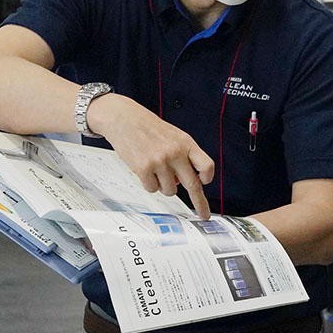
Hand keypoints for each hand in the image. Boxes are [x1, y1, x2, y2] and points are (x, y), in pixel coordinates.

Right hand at [87, 93, 214, 218]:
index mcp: (186, 143)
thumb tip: (185, 180)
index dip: (207, 178)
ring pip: (170, 190)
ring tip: (156, 170)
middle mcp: (176, 152)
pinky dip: (150, 184)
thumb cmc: (150, 128)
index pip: (206, 166)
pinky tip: (145, 170)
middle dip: (199, 202)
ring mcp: (160, 161)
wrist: (125, 119)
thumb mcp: (175, 136)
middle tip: (203, 213)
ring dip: (165, 186)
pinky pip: (153, 189)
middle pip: (193, 185)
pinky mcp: (143, 168)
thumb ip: (184, 156)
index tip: (206, 184)